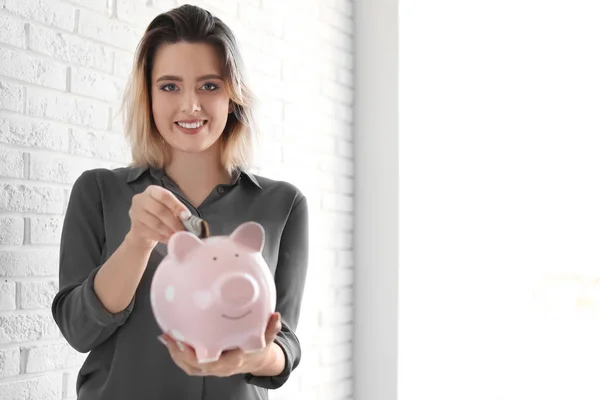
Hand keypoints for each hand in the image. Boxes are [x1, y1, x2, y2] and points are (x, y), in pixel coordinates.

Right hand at [125, 185, 189, 249]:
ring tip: (177, 235)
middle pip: (159, 209)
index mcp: (152, 191)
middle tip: (182, 229)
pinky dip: (162, 237)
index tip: (186, 216)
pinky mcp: (135, 227)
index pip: (164, 195)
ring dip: (168, 231)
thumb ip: (176, 210)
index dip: (176, 205)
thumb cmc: (159, 217)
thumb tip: (187, 218)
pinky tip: (169, 239)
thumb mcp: (168, 209)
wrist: (144, 232)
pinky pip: (151, 233)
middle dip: (173, 221)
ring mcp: (135, 213)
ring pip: (155, 223)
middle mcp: (141, 199)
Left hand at [158, 313, 281, 376]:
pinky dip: (177, 354)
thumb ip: (271, 328)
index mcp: (233, 361)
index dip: (197, 356)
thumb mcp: (267, 339)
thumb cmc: (258, 347)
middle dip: (180, 354)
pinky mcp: (206, 366)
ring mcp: (212, 369)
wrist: (256, 361)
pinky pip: (188, 364)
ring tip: (166, 337)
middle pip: (195, 366)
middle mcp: (220, 368)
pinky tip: (170, 340)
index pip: (213, 363)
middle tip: (170, 337)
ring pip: (189, 367)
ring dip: (175, 354)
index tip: (188, 343)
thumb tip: (276, 316)